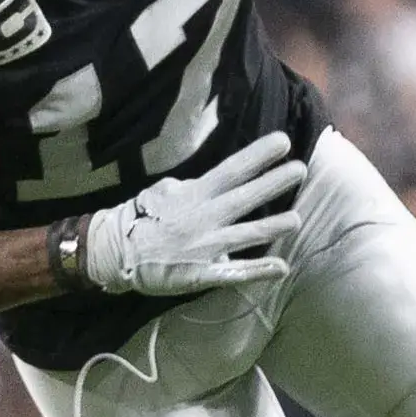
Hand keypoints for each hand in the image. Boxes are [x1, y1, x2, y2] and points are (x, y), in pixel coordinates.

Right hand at [67, 132, 306, 296]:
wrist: (115, 253)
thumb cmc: (140, 218)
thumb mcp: (163, 191)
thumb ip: (192, 186)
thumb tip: (213, 179)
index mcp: (194, 194)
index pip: (232, 170)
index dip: (258, 156)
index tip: (283, 142)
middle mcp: (203, 218)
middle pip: (245, 198)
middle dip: (274, 183)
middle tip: (300, 169)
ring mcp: (204, 247)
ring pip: (246, 235)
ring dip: (273, 226)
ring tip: (298, 218)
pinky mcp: (202, 274)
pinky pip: (234, 272)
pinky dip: (258, 271)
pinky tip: (281, 267)